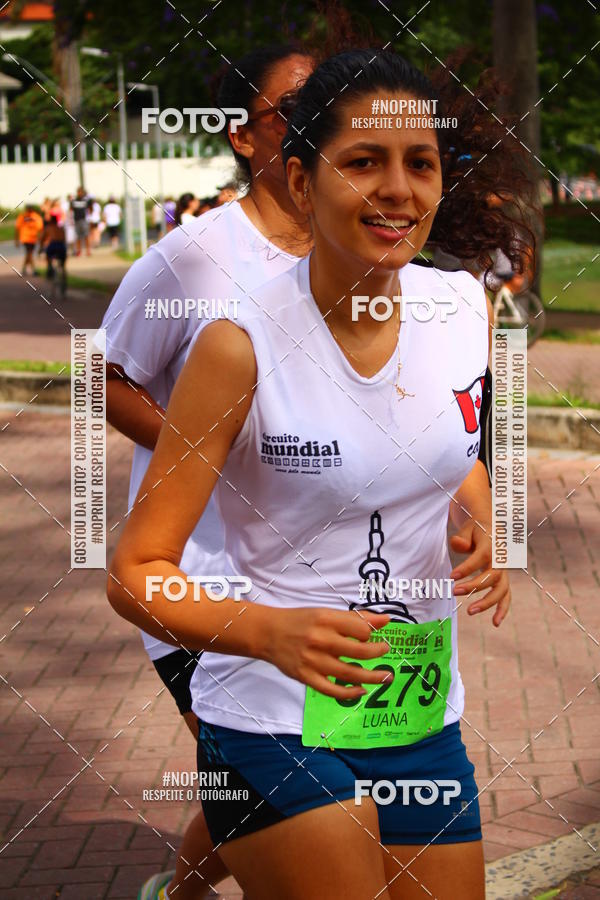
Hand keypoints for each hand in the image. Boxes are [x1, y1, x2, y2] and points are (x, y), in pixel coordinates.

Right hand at [264, 607, 391, 700]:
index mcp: (326, 619)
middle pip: (359, 651)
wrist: (268, 633)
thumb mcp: (326, 613)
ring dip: (372, 677)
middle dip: (378, 653)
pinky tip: (361, 691)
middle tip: (386, 651)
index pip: (360, 629)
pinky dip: (350, 693)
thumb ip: (355, 618)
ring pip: (349, 673)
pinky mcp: (306, 677)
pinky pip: (332, 690)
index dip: (372, 633)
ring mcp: (313, 660)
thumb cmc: (300, 621)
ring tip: (386, 677)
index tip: (373, 635)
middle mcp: (320, 639)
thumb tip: (385, 620)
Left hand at [450, 520, 510, 626]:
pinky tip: (495, 623)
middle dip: (474, 586)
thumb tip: (459, 545)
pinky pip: (506, 596)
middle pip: (492, 576)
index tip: (451, 576)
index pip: (481, 557)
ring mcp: (504, 571)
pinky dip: (502, 610)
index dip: (467, 568)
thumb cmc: (475, 530)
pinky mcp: (503, 580)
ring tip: (470, 611)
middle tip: (454, 591)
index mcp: (492, 544)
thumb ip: (462, 537)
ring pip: (501, 589)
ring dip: (487, 602)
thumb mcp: (467, 528)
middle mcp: (501, 559)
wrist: (492, 528)